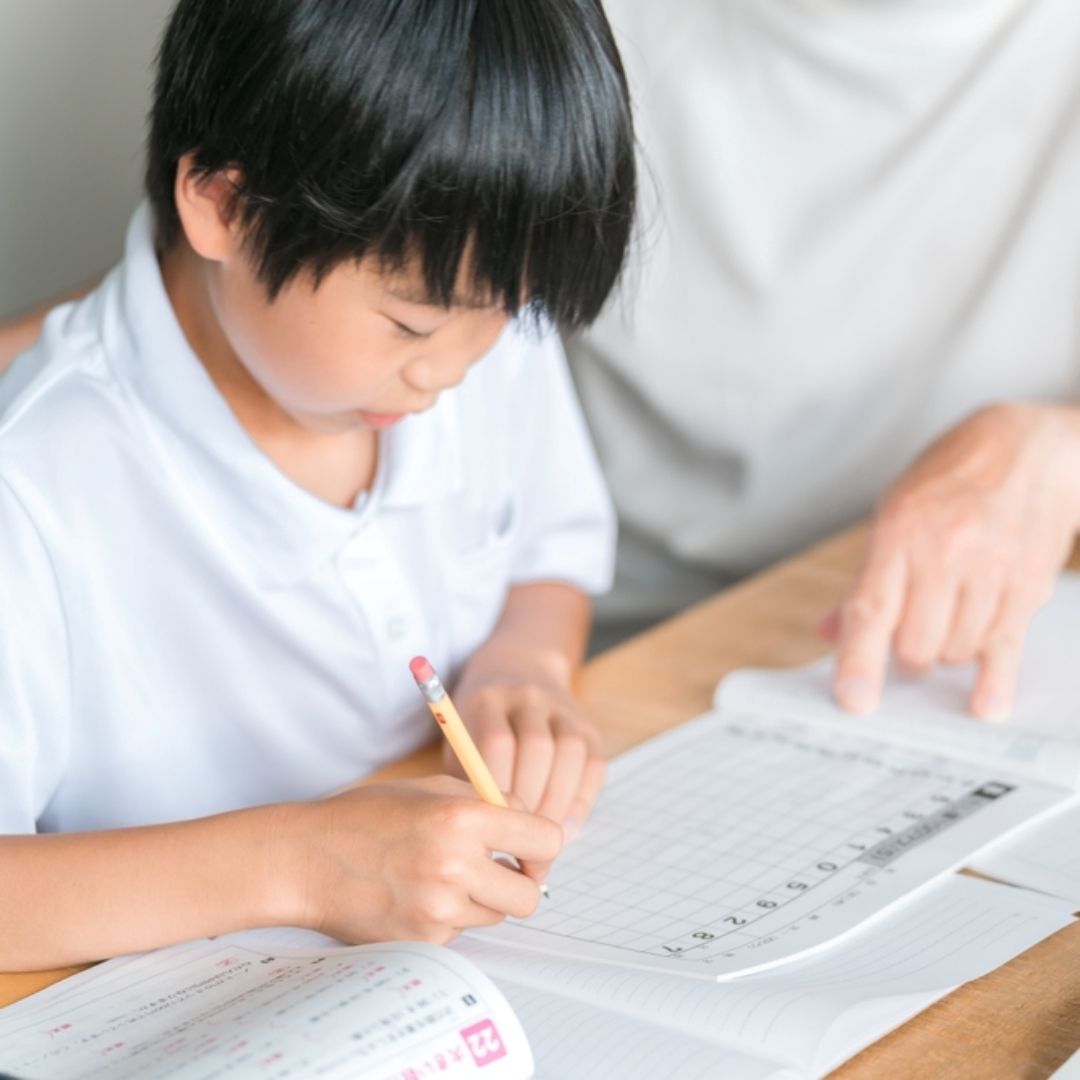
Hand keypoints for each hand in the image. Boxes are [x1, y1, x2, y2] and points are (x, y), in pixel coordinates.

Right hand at [273, 776, 562, 944]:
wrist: (306, 859)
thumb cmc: (366, 815)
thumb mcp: (430, 789)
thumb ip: (486, 802)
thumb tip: (528, 824)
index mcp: (462, 819)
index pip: (545, 840)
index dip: (542, 845)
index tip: (529, 847)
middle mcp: (455, 867)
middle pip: (530, 894)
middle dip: (521, 881)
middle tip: (499, 869)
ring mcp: (438, 910)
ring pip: (496, 915)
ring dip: (482, 898)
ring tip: (443, 876)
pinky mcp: (423, 940)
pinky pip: (461, 931)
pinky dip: (449, 916)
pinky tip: (417, 895)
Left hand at [452, 681, 604, 850]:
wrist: (514, 672)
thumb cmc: (478, 727)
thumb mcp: (461, 744)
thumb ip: (469, 782)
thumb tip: (486, 839)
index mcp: (487, 699)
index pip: (497, 743)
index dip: (498, 791)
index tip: (492, 828)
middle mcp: (527, 697)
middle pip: (536, 748)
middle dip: (530, 802)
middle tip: (519, 842)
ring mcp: (561, 707)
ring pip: (569, 753)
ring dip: (557, 803)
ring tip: (542, 838)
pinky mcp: (587, 725)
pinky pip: (593, 764)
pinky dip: (582, 801)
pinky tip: (565, 827)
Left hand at [828, 402, 1079, 719]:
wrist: (1033, 448)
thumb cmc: (953, 478)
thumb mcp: (895, 511)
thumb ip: (866, 578)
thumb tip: (832, 632)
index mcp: (900, 532)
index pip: (872, 609)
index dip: (860, 660)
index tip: (853, 700)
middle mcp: (946, 554)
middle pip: (914, 644)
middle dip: (904, 652)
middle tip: (907, 634)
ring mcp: (991, 571)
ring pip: (955, 651)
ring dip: (943, 652)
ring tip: (945, 622)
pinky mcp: (1028, 586)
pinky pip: (1005, 646)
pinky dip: (992, 680)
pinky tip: (985, 704)